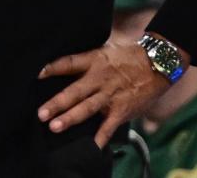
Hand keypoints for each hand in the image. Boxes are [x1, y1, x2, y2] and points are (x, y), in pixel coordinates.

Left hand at [37, 39, 173, 147]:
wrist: (158, 63)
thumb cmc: (129, 55)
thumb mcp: (106, 49)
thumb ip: (87, 60)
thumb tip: (68, 65)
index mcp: (94, 61)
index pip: (69, 63)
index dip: (52, 68)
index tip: (37, 74)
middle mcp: (99, 79)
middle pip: (74, 91)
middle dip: (57, 103)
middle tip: (41, 114)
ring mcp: (110, 96)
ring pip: (87, 109)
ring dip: (70, 118)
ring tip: (55, 127)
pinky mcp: (122, 110)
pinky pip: (108, 126)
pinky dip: (100, 138)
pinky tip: (91, 147)